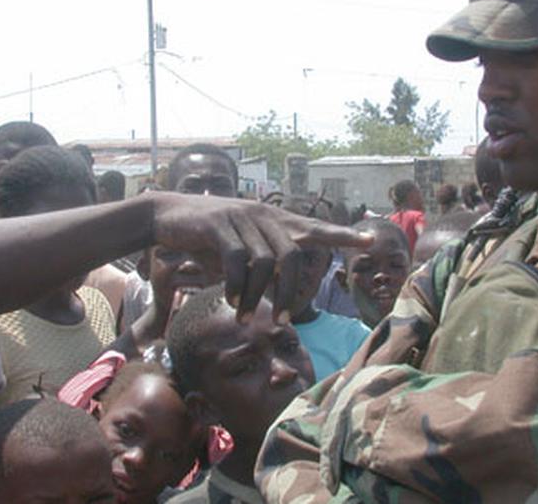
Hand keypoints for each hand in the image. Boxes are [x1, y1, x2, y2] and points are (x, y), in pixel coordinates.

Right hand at [151, 192, 371, 320]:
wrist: (166, 216)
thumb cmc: (207, 237)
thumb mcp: (240, 247)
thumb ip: (263, 262)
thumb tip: (279, 287)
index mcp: (273, 220)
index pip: (315, 227)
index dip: (342, 235)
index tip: (371, 240)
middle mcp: (264, 216)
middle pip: (292, 257)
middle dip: (289, 293)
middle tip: (282, 321)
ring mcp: (242, 218)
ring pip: (264, 264)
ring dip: (255, 297)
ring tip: (243, 317)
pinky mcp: (219, 225)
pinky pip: (237, 262)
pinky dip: (235, 286)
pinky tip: (229, 300)